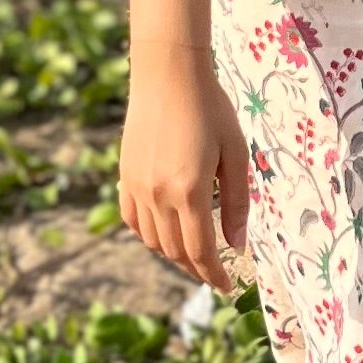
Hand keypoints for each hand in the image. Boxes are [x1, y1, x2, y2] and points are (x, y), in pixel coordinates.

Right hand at [119, 52, 251, 289]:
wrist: (167, 75)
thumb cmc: (210, 109)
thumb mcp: (235, 154)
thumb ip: (237, 202)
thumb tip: (237, 244)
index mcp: (189, 192)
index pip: (200, 252)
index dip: (214, 275)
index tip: (228, 287)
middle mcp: (158, 195)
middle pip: (176, 251)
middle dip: (197, 270)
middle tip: (215, 275)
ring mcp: (136, 187)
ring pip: (153, 240)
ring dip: (174, 255)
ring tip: (195, 256)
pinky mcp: (125, 177)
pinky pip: (133, 220)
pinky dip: (149, 235)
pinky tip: (165, 232)